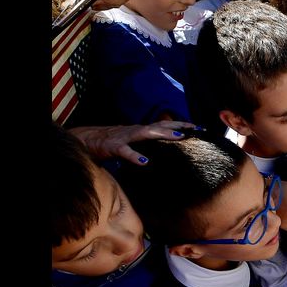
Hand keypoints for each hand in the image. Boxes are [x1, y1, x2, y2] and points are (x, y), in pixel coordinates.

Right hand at [69, 121, 196, 164]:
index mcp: (141, 130)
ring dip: (161, 134)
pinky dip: (135, 156)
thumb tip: (168, 150)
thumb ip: (149, 144)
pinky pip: (125, 151)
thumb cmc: (114, 142)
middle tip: (193, 129)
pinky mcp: (114, 147)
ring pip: (145, 133)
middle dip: (176, 126)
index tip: (198, 127)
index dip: (180, 125)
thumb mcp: (134, 141)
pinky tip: (145, 161)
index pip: (164, 125)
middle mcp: (135, 130)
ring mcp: (125, 137)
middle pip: (158, 126)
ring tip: (177, 136)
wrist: (87, 140)